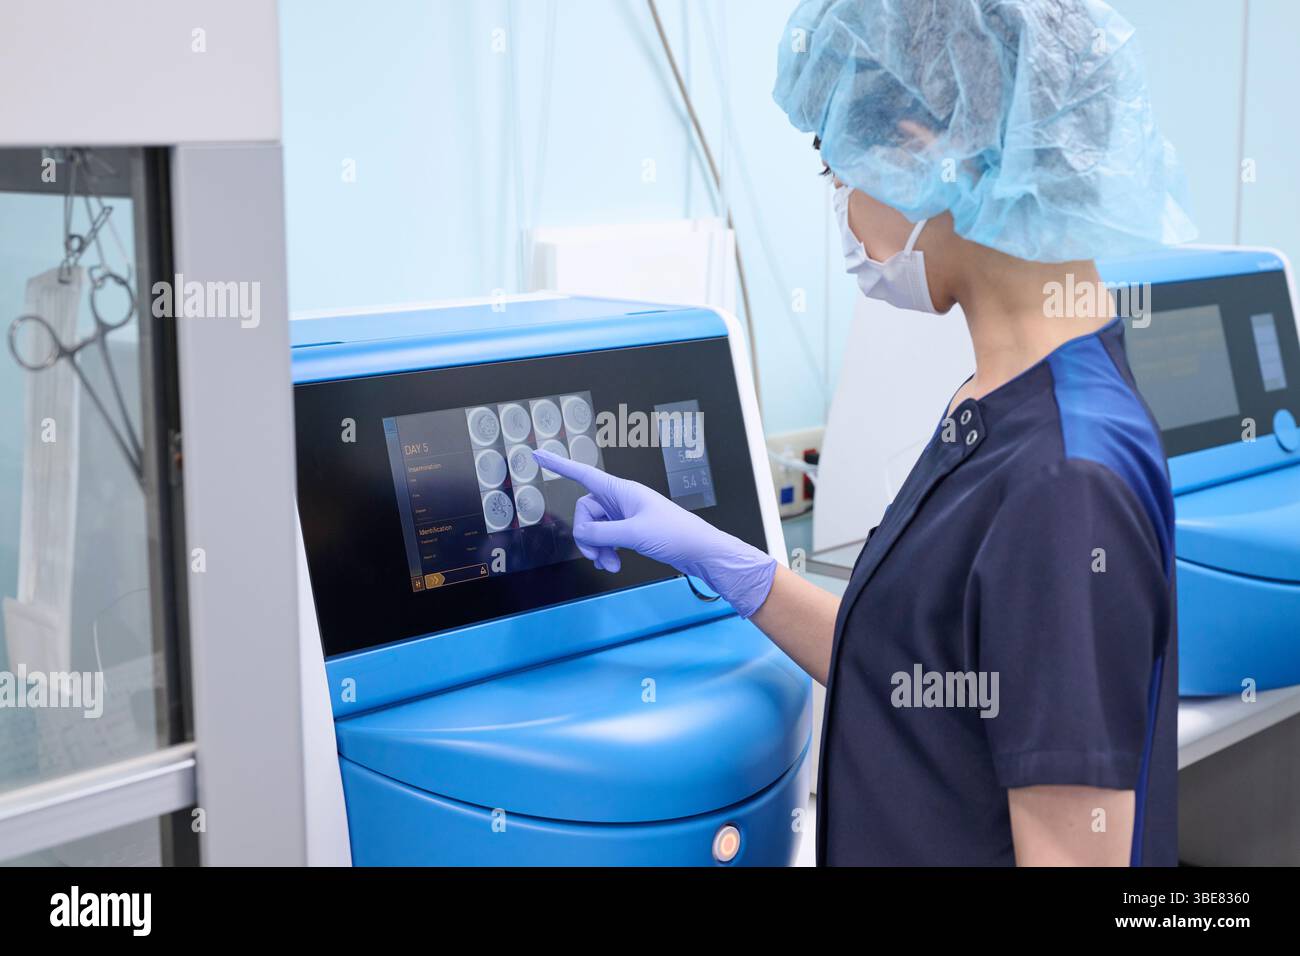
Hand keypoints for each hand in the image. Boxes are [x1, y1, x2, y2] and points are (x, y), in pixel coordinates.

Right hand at [531, 448, 777, 617]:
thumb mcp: (633, 534)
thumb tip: (581, 534)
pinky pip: (607, 538)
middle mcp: (621, 499)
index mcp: (621, 490)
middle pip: (586, 511)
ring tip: (610, 565)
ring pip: (596, 528)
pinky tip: (614, 564)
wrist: (700, 552)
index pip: (583, 474)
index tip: (538, 454)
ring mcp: (625, 515)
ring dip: (598, 548)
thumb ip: (602, 533)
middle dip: (587, 535)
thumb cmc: (673, 535)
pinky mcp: (631, 531)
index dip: (559, 464)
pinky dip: (607, 552)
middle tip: (596, 556)